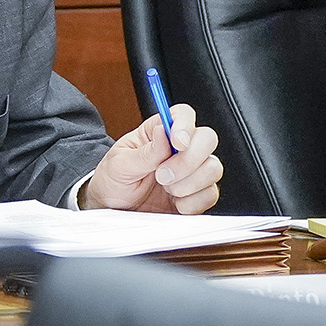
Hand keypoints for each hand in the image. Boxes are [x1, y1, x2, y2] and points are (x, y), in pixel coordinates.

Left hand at [81, 104, 222, 213]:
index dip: (184, 125)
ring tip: (164, 188)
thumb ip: (143, 153)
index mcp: (157, 133)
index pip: (182, 115)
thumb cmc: (113, 181)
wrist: (113, 210)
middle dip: (187, 160)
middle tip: (162, 175)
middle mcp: (180, 149)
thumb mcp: (119, 166)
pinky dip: (190, 202)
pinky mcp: (198, 194)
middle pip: (207, 139)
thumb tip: (162, 133)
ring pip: (213, 168)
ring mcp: (192, 172)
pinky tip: (174, 202)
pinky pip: (210, 195)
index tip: (177, 142)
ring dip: (187, 183)